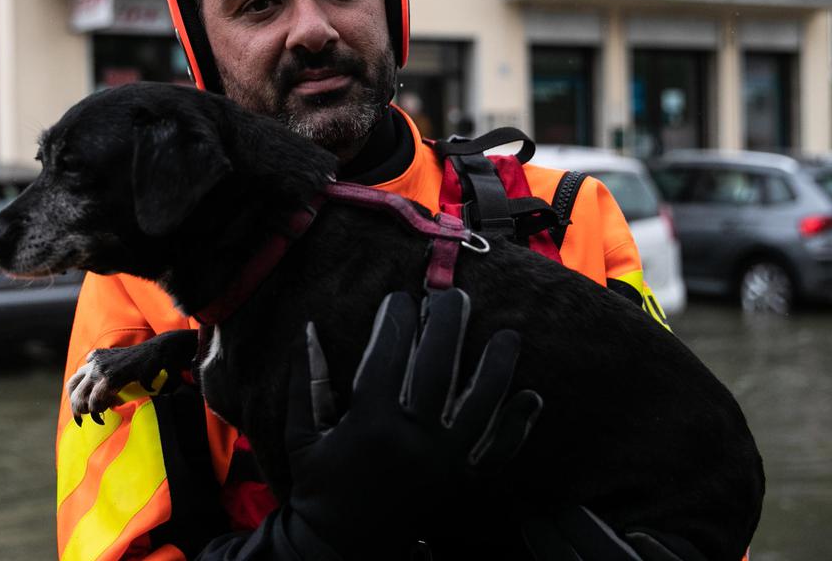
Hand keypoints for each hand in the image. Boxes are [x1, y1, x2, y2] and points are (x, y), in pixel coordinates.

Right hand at [283, 288, 542, 554]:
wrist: (343, 548)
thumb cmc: (319, 487)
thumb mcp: (300, 434)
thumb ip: (303, 380)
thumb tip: (306, 328)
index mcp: (369, 424)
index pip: (387, 354)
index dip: (395, 319)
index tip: (400, 296)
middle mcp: (412, 440)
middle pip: (436, 367)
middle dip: (447, 324)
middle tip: (455, 296)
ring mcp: (443, 463)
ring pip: (480, 404)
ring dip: (497, 366)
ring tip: (508, 335)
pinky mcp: (462, 483)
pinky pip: (498, 452)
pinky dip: (517, 426)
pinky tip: (531, 397)